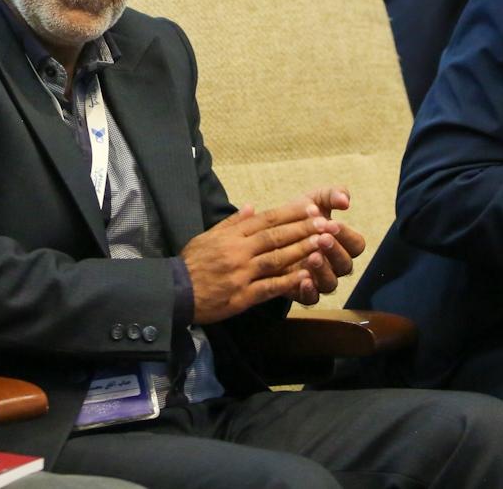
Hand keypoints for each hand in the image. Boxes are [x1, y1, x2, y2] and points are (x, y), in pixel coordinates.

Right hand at [180, 198, 340, 323]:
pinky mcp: (242, 296)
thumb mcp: (207, 236)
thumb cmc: (192, 263)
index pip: (265, 220)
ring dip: (301, 251)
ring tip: (323, 243)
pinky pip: (269, 287)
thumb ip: (231, 223)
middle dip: (303, 229)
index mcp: (230, 236)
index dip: (290, 214)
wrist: (176, 292)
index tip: (311, 209)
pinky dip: (288, 282)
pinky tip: (306, 276)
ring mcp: (241, 274)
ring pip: (276, 259)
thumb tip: (251, 207)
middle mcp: (237, 251)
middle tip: (326, 223)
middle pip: (275, 237)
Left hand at [294, 187, 366, 302]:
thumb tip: (345, 200)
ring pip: (330, 283)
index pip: (356, 245)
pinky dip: (309, 291)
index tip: (333, 224)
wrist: (265, 231)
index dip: (347, 235)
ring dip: (323, 270)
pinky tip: (303, 280)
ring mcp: (318, 280)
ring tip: (312, 256)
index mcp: (342, 244)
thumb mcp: (314, 199)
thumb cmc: (296, 215)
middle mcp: (334, 265)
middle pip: (345, 265)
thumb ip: (331, 195)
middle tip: (323, 238)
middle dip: (335, 251)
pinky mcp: (301, 292)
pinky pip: (312, 299)